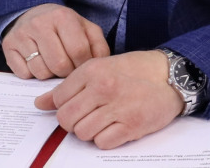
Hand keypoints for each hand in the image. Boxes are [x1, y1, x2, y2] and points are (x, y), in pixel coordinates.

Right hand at [2, 3, 109, 79]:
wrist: (31, 14)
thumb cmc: (62, 26)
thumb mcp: (84, 28)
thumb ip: (97, 45)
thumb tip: (100, 67)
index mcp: (63, 16)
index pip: (78, 50)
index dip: (82, 65)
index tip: (81, 67)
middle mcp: (40, 23)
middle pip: (59, 64)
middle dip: (66, 73)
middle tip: (66, 69)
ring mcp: (22, 34)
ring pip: (41, 72)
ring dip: (49, 75)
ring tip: (51, 64)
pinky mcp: (9, 46)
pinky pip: (24, 74)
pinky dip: (32, 75)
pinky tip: (37, 63)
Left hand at [34, 50, 183, 148]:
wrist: (169, 75)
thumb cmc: (134, 70)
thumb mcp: (100, 67)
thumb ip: (70, 86)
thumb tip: (40, 103)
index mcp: (92, 70)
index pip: (59, 98)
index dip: (64, 105)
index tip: (77, 104)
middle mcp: (102, 88)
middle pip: (66, 119)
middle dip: (73, 122)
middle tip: (89, 115)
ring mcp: (116, 107)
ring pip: (82, 133)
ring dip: (90, 131)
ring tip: (104, 119)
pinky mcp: (131, 125)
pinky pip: (102, 143)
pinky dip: (105, 139)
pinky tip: (115, 126)